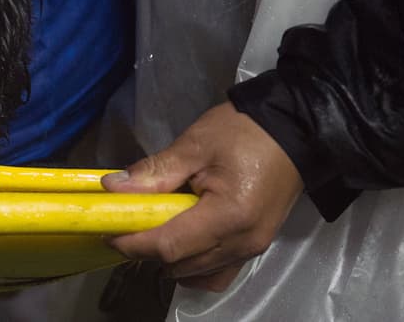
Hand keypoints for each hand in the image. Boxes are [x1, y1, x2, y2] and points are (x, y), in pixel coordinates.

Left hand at [101, 102, 302, 291]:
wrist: (296, 129)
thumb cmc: (245, 130)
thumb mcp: (195, 144)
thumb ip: (154, 171)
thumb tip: (112, 187)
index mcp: (228, 217)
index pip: (169, 246)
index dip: (134, 244)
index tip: (107, 232)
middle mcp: (243, 243)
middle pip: (182, 265)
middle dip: (147, 252)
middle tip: (123, 227)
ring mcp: (253, 249)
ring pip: (200, 274)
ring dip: (170, 260)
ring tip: (149, 232)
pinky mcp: (256, 245)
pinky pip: (219, 270)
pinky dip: (194, 265)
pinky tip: (180, 242)